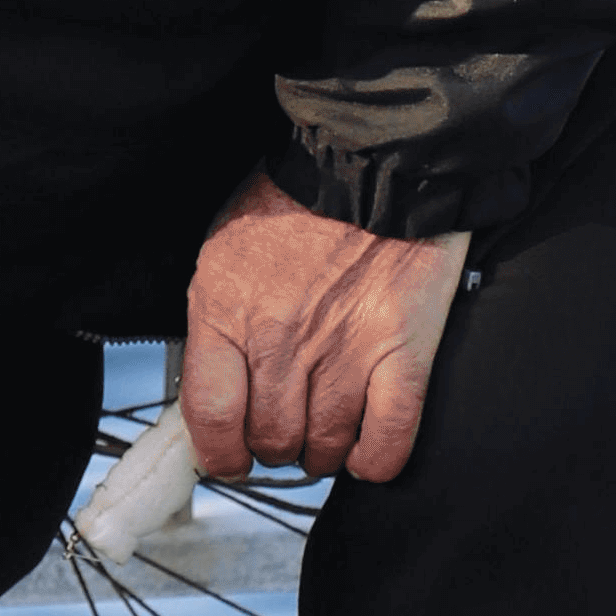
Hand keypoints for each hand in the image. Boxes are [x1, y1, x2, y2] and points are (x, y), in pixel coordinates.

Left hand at [181, 169, 468, 488]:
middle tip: (284, 433)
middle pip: (272, 439)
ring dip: (323, 453)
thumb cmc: (298, 200)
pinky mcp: (403, 351)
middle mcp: (282, 341)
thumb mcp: (223, 255)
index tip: (228, 458)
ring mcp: (345, 351)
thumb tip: (213, 387)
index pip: (212, 419)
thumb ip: (215, 324)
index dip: (220, 454)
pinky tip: (366, 451)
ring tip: (324, 434)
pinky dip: (375, 459)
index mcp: (227, 314)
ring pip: (326, 447)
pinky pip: (388, 439)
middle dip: (275, 448)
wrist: (377, 156)